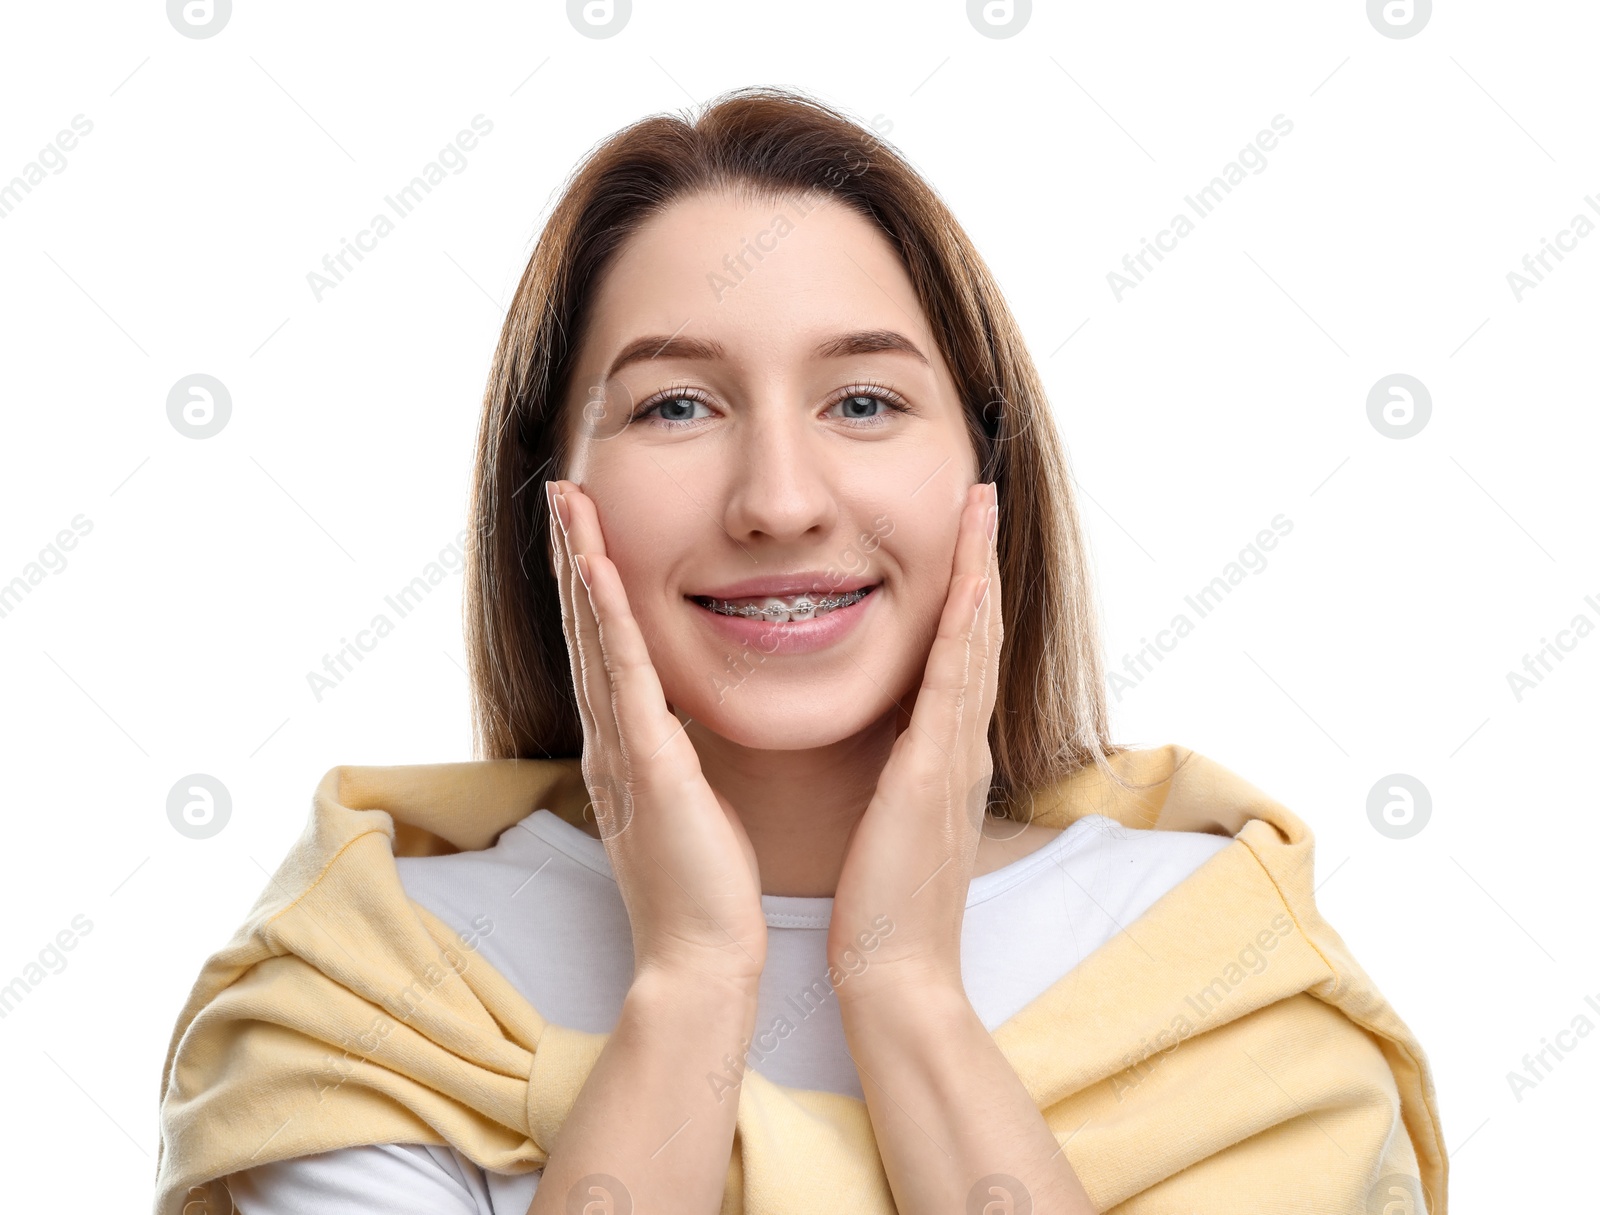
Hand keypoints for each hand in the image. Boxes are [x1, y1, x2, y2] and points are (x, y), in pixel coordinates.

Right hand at [545, 479, 767, 990]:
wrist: (701, 959)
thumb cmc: (706, 889)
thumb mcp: (689, 805)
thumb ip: (678, 760)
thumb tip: (684, 728)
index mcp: (627, 749)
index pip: (605, 651)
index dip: (593, 589)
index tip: (592, 532)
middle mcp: (610, 741)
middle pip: (586, 631)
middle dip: (576, 559)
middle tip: (565, 494)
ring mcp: (621, 751)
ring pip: (595, 640)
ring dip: (582, 568)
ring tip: (570, 506)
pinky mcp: (646, 766)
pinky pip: (624, 677)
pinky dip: (607, 620)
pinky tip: (600, 571)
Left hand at [826, 480, 1000, 1003]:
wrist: (894, 971)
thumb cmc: (882, 903)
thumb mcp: (890, 817)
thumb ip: (894, 771)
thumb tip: (885, 740)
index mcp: (942, 754)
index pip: (957, 655)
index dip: (962, 591)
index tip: (956, 534)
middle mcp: (960, 744)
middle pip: (976, 633)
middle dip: (978, 562)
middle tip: (978, 495)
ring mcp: (955, 755)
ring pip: (974, 643)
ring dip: (978, 572)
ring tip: (977, 509)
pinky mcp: (936, 772)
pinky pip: (954, 683)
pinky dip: (965, 627)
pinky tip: (967, 582)